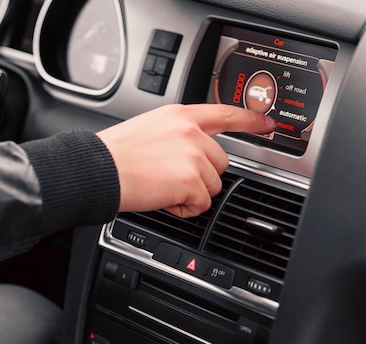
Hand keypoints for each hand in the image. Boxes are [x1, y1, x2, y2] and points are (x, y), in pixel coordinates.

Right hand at [97, 104, 276, 217]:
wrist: (98, 170)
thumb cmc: (115, 155)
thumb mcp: (149, 129)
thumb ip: (177, 134)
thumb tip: (191, 151)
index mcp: (180, 115)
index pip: (225, 113)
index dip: (251, 120)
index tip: (267, 124)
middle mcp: (191, 132)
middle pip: (221, 162)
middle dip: (202, 176)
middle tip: (170, 178)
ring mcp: (193, 155)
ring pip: (213, 185)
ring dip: (192, 192)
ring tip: (163, 187)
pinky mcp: (191, 180)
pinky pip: (203, 204)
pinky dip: (185, 208)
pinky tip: (164, 199)